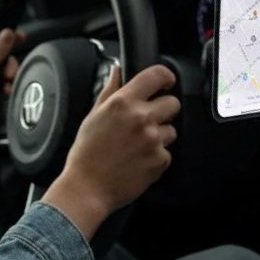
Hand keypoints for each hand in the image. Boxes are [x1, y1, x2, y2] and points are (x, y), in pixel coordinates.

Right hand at [43, 65, 179, 239]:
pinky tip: (138, 160)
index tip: (165, 82)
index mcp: (123, 102)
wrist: (87, 188)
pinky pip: (167, 152)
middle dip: (163, 110)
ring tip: (137, 146)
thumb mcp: (93, 116)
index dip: (165, 76)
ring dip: (159, 136)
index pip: (157, 75)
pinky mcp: (160, 160)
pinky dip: (156, 156)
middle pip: (172, 102)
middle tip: (147, 121)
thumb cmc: (86, 154)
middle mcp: (141, 118)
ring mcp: (153, 139)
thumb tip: (117, 70)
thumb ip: (110, 90)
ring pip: (171, 129)